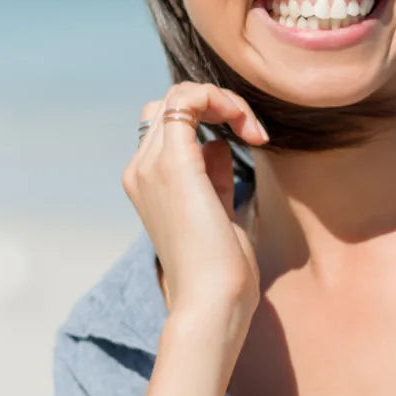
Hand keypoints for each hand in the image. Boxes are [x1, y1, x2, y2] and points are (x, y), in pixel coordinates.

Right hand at [123, 83, 269, 348]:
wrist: (211, 301)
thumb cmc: (221, 269)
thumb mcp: (219, 214)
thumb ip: (214, 178)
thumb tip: (218, 145)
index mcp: (148, 182)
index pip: (171, 122)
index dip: (212, 116)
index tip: (252, 140)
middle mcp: (141, 168)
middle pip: (172, 102)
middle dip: (219, 104)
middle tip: (254, 132)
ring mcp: (151, 165)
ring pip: (180, 94)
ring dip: (224, 100)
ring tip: (254, 130)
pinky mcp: (173, 163)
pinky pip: (188, 99)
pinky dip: (224, 101)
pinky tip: (250, 130)